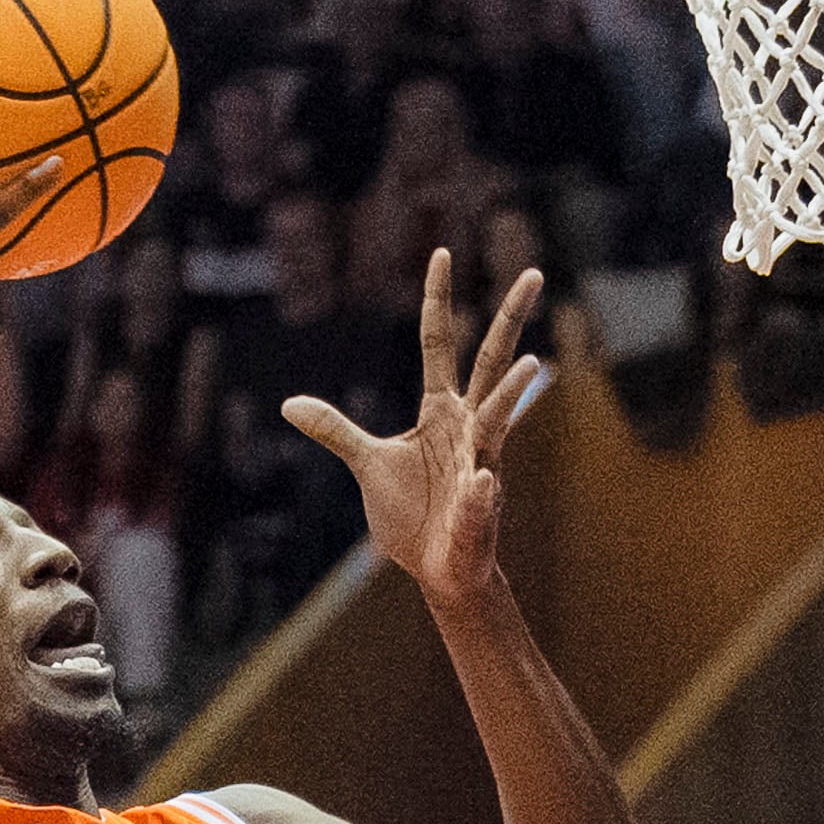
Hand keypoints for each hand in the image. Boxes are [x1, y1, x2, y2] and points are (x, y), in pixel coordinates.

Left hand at [284, 252, 547, 599]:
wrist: (436, 570)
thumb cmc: (411, 515)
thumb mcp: (367, 463)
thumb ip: (335, 430)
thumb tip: (289, 404)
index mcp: (441, 411)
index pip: (440, 342)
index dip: (438, 299)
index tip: (441, 253)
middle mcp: (468, 426)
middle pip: (491, 360)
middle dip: (511, 318)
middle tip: (534, 273)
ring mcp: (480, 461)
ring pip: (500, 418)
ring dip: (514, 393)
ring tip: (533, 365)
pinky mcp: (478, 507)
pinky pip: (480, 494)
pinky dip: (480, 489)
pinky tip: (481, 480)